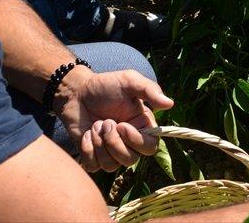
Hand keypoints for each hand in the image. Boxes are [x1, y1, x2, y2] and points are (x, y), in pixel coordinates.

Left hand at [58, 68, 173, 172]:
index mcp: (142, 126)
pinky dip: (87, 150)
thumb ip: (149, 90)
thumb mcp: (129, 81)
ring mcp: (110, 151)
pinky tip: (86, 134)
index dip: (137, 141)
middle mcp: (128, 142)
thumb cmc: (105, 85)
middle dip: (113, 142)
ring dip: (99, 144)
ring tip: (95, 126)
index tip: (122, 125)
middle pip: (130, 160)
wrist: (77, 92)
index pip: (150, 147)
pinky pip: (94, 166)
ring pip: (111, 166)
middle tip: (104, 122)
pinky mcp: (93, 156)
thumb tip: (170, 104)